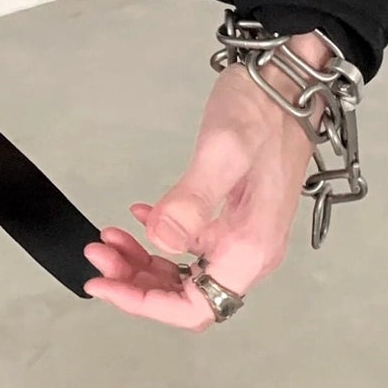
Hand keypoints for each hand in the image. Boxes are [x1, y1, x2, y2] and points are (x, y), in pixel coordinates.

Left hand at [83, 30, 330, 328]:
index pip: (197, 307)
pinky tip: (140, 216)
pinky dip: (161, 237)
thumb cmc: (262, 109)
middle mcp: (250, 250)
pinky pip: (193, 243)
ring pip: (187, 270)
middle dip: (138, 282)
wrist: (288, 80)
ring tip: (110, 239)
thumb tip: (160, 240)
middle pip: (188, 294)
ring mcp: (243, 233)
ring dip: (145, 261)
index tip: (107, 286)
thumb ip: (191, 201)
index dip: (147, 305)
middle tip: (99, 256)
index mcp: (251, 247)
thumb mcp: (222, 151)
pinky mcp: (235, 214)